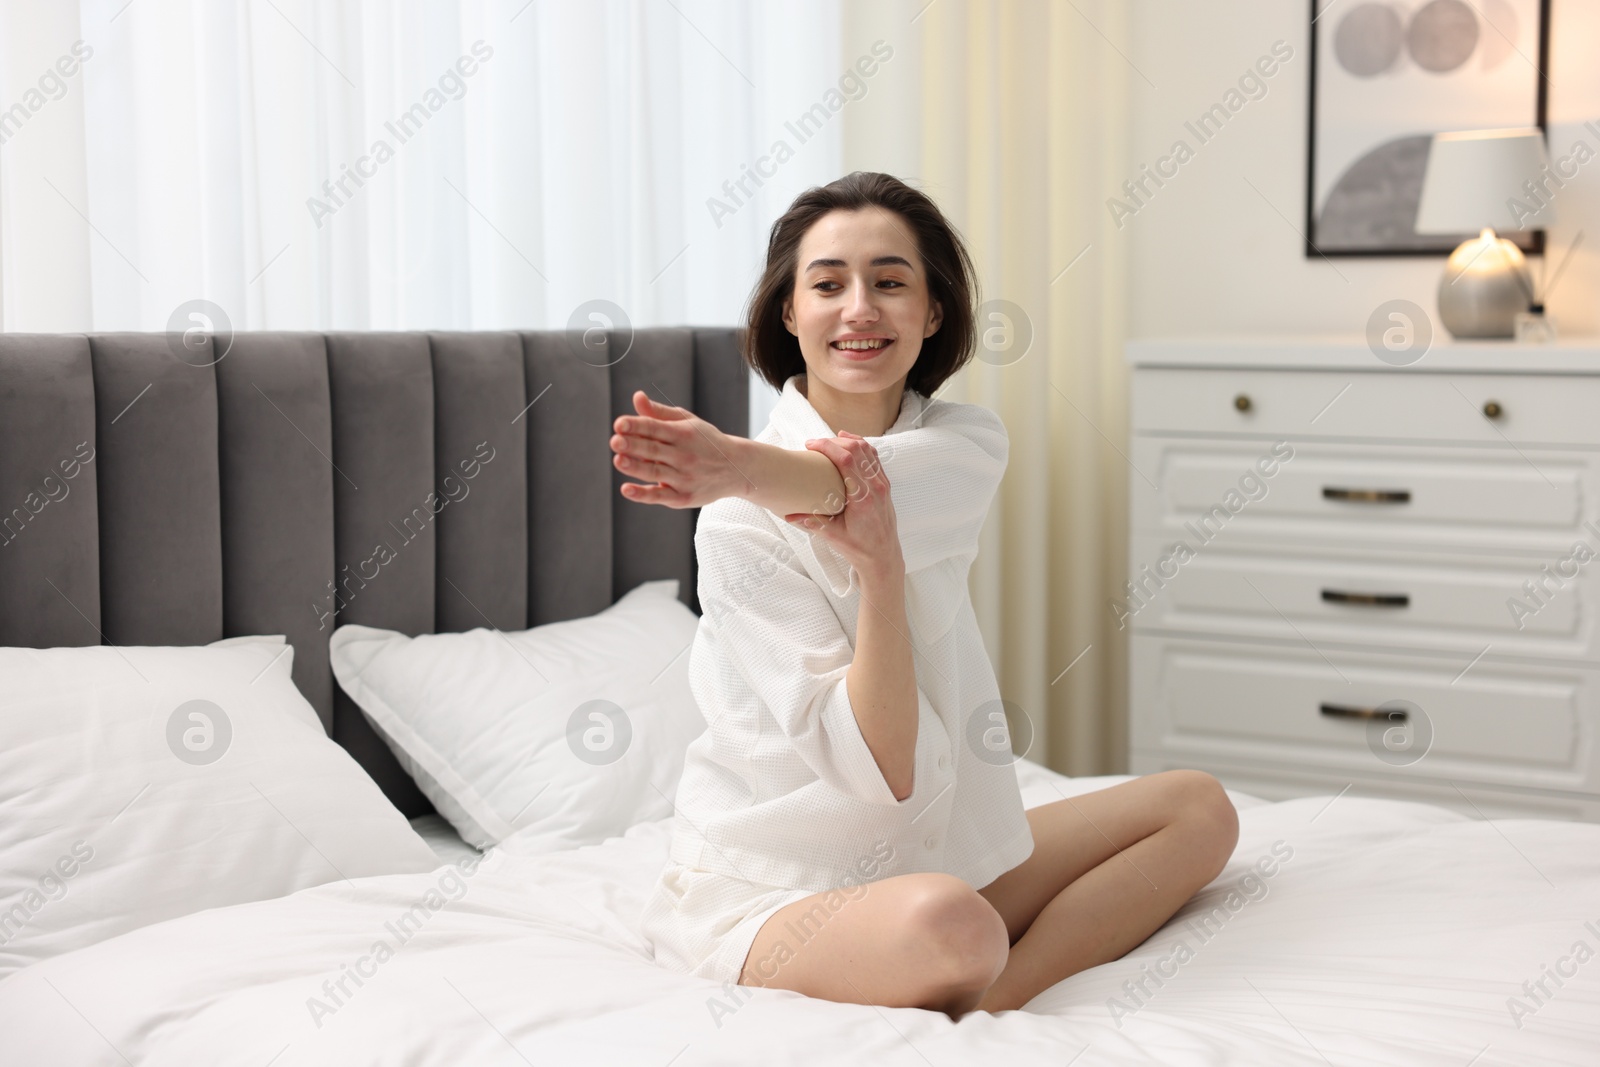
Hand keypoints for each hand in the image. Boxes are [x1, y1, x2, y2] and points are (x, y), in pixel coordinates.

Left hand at [611, 391, 740, 508]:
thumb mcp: (687, 422)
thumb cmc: (705, 442)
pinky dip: (643, 494)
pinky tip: (627, 489)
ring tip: (618, 460)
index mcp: (683, 434)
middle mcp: (684, 456)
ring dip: (636, 467)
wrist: (736, 468)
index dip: (637, 425)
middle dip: (634, 445)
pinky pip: (660, 496)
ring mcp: (684, 478)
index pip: (656, 428)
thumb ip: (659, 413)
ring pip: (655, 472)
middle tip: (615, 440)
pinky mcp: (683, 498)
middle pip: (654, 450)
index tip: (619, 424)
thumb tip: (637, 397)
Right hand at [784, 431, 902, 581]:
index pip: (846, 460)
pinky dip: (862, 447)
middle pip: (857, 449)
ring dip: (849, 441)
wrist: (883, 558)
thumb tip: (788, 515)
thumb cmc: (859, 548)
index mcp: (862, 498)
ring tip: (831, 440)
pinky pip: (874, 458)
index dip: (827, 446)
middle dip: (834, 441)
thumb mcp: (833, 537)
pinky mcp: (884, 485)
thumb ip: (811, 523)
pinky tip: (849, 445)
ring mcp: (882, 485)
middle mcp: (875, 487)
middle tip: (815, 444)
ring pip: (868, 450)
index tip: (811, 444)